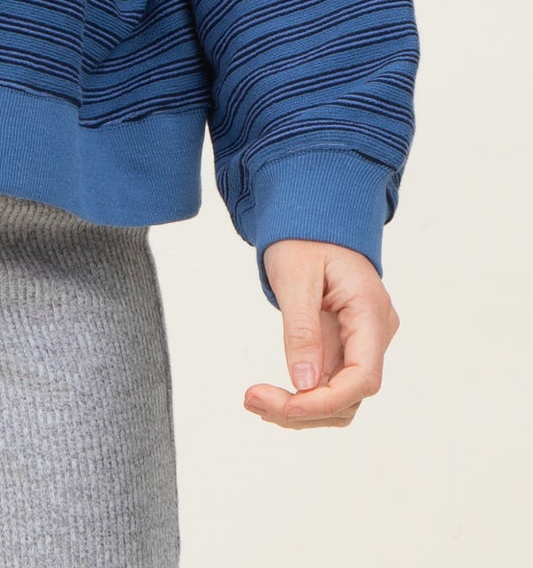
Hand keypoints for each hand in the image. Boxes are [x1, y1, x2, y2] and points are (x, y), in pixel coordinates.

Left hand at [243, 239, 400, 428]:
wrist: (312, 217)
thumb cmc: (304, 236)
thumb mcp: (295, 276)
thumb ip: (301, 329)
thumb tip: (303, 384)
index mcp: (371, 311)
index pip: (363, 378)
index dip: (325, 401)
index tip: (285, 405)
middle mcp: (375, 333)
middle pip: (350, 396)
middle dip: (304, 409)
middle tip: (251, 400)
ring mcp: (361, 342)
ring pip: (340, 398)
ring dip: (300, 409)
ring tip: (253, 401)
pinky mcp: (344, 346)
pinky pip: (328, 383)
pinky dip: (300, 395)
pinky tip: (268, 395)